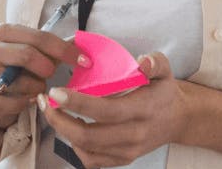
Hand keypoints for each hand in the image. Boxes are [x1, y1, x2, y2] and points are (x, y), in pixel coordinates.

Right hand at [0, 24, 90, 129]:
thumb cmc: (20, 66)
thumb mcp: (37, 52)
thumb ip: (57, 49)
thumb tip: (84, 48)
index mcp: (4, 32)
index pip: (39, 37)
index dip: (64, 50)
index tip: (84, 61)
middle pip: (25, 54)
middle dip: (46, 67)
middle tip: (52, 75)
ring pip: (15, 82)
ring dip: (33, 88)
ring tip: (37, 88)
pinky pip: (2, 103)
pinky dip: (20, 104)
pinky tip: (26, 100)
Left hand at [38, 52, 186, 167]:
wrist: (177, 119)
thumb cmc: (163, 91)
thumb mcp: (164, 70)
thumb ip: (155, 62)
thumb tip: (142, 62)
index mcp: (143, 110)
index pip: (106, 110)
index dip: (78, 103)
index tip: (56, 91)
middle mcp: (134, 134)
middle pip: (89, 135)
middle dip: (60, 120)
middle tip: (45, 101)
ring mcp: (127, 150)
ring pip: (86, 149)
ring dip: (62, 131)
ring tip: (50, 111)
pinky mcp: (122, 159)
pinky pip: (91, 160)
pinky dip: (74, 146)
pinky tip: (68, 127)